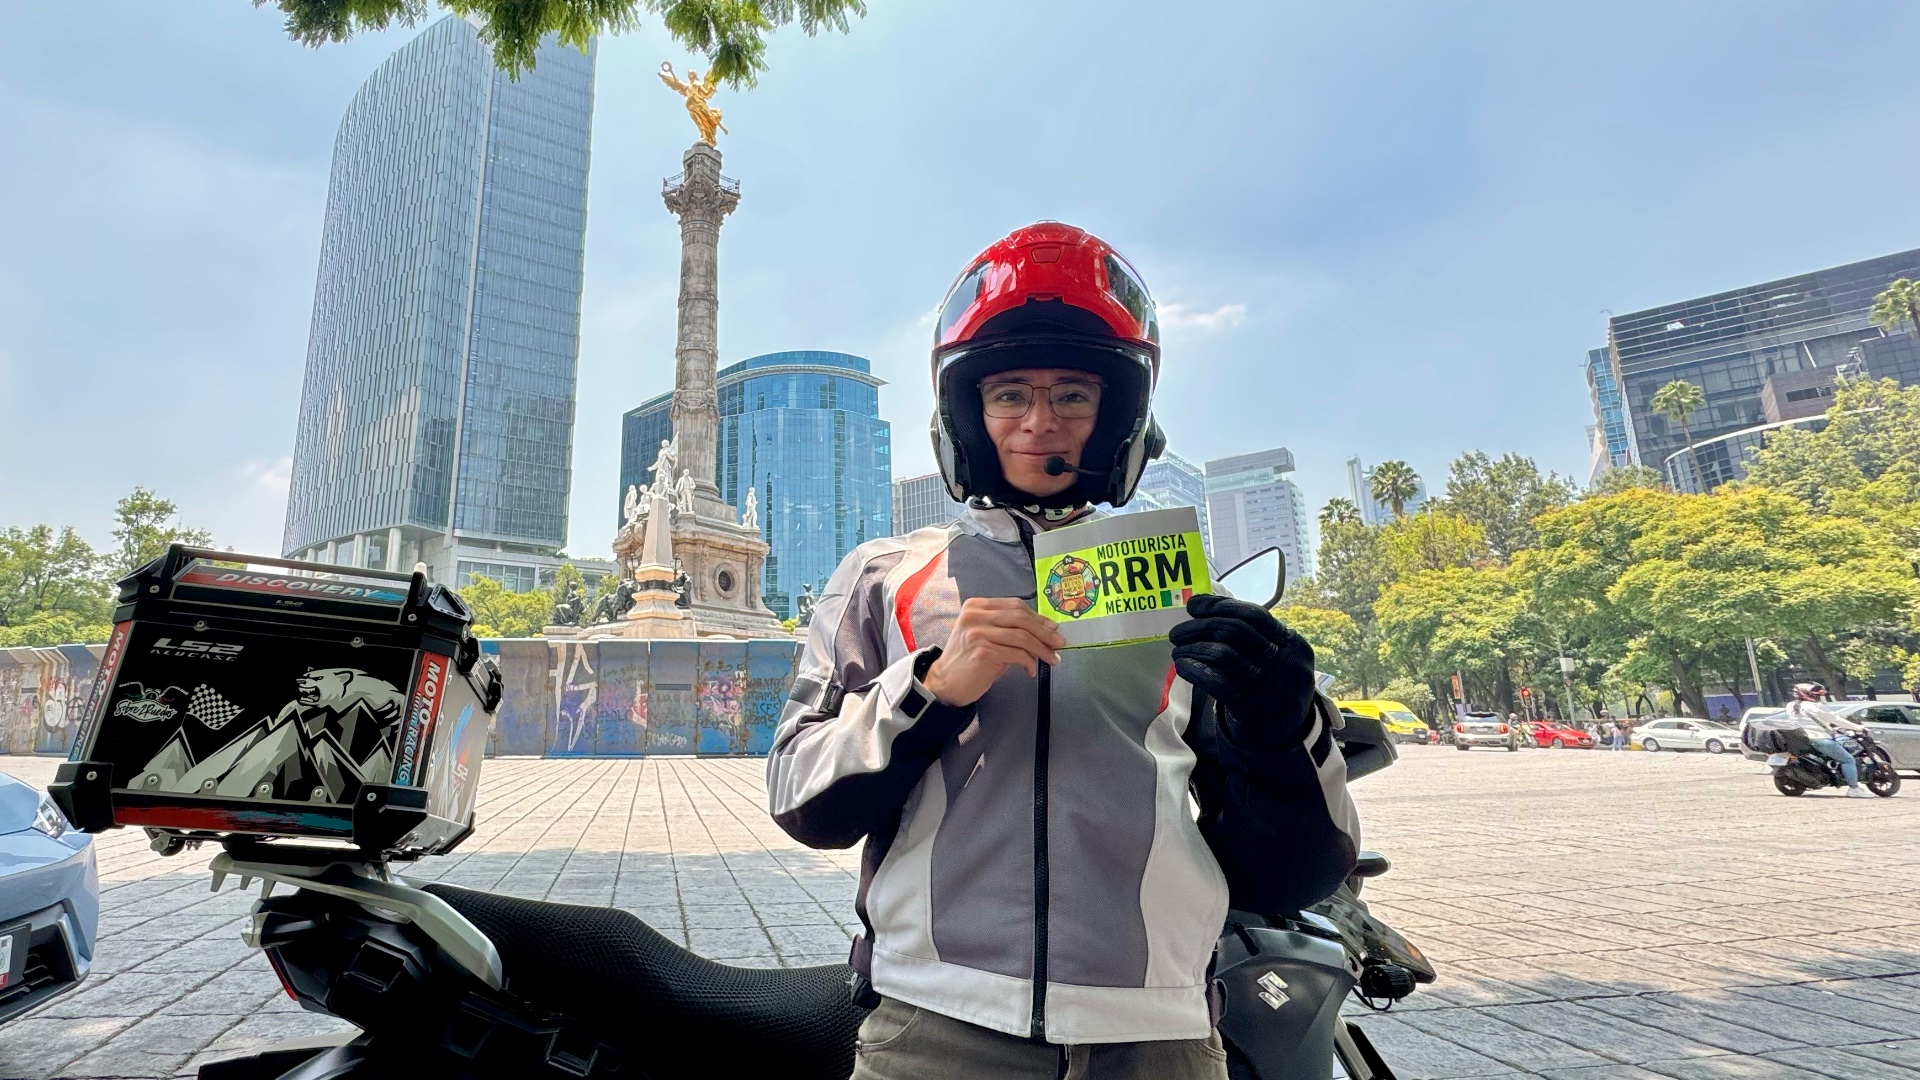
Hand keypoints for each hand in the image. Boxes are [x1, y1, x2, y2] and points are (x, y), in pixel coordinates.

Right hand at [923, 598, 1065, 706]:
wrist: (945, 682)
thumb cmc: (969, 660)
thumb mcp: (985, 635)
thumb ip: (1007, 627)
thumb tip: (1044, 629)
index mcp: (976, 606)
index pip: (1014, 605)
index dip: (1037, 617)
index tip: (1052, 628)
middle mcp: (975, 616)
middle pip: (1021, 618)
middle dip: (1044, 632)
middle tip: (1059, 643)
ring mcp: (978, 633)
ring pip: (1022, 636)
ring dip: (1042, 649)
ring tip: (1052, 659)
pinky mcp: (983, 652)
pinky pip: (1017, 654)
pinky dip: (1029, 662)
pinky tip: (1031, 670)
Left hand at [1169, 594, 1315, 749]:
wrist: (1287, 733)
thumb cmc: (1272, 684)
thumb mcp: (1277, 656)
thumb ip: (1252, 633)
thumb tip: (1206, 605)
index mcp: (1291, 643)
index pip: (1253, 614)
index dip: (1219, 606)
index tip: (1193, 605)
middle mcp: (1283, 662)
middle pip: (1234, 631)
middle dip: (1199, 627)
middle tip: (1176, 632)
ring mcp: (1268, 685)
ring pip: (1223, 654)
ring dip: (1192, 648)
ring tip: (1177, 650)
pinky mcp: (1250, 707)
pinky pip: (1216, 682)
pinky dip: (1195, 670)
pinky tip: (1182, 666)